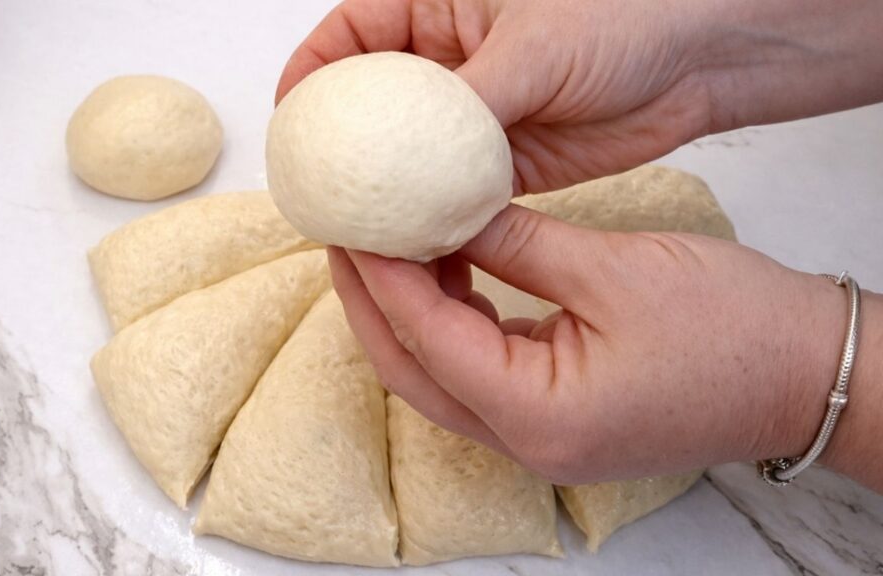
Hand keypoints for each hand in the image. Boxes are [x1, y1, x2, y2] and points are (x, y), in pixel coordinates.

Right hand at [277, 0, 882, 194]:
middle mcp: (447, 66)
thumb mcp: (533, 44)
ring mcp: (472, 119)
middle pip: (370, 108)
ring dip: (385, 191)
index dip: (312, 74)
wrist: (699, 60)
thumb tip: (406, 152)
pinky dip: (432, 217)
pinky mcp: (501, 165)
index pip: (352, 36)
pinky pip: (451, 194)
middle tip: (320, 189)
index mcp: (439, 10)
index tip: (293, 121)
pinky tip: (415, 239)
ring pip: (408, 159)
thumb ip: (466, 98)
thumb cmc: (624, 14)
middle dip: (342, 146)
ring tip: (359, 227)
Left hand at [329, 207, 882, 486]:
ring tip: (395, 244)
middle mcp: (528, 443)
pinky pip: (479, 376)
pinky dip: (455, 325)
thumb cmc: (732, 328)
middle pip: (414, 373)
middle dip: (374, 303)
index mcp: (537, 415)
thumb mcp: (611, 268)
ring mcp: (540, 438)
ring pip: (440, 378)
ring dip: (411, 313)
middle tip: (351, 237)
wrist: (806, 372)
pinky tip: (451, 273)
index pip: (428, 340)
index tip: (353, 225)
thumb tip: (445, 210)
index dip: (382, 278)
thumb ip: (514, 242)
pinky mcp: (555, 421)